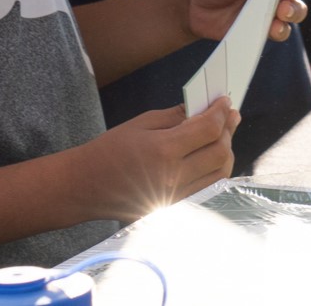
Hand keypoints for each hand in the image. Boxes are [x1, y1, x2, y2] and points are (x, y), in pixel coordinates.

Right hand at [69, 102, 237, 219]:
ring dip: (226, 152)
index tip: (225, 102)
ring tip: (222, 134)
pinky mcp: (170, 209)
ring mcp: (172, 198)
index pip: (209, 129)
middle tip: (229, 115)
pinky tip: (210, 156)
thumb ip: (178, 116)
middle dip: (228, 129)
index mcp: (163, 151)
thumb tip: (206, 108)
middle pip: (220, 152)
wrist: (82, 188)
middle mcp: (172, 178)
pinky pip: (205, 189)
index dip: (222, 112)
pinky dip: (214, 171)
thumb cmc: (110, 150)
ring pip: (218, 174)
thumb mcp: (143, 123)